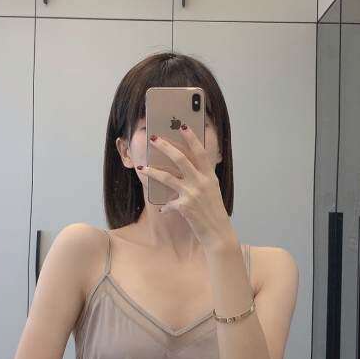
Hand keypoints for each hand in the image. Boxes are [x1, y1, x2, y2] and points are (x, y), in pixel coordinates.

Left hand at [136, 124, 231, 247]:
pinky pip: (168, 203)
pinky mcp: (184, 206)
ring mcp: (192, 194)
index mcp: (210, 176)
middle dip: (165, 147)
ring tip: (142, 168)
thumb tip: (186, 169)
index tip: (183, 126)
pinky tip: (163, 210)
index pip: (200, 152)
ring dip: (152, 171)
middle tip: (154, 139)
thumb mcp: (212, 190)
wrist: (218, 232)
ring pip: (167, 177)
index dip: (191, 138)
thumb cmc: (214, 211)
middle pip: (180, 159)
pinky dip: (165, 207)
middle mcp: (202, 182)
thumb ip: (202, 178)